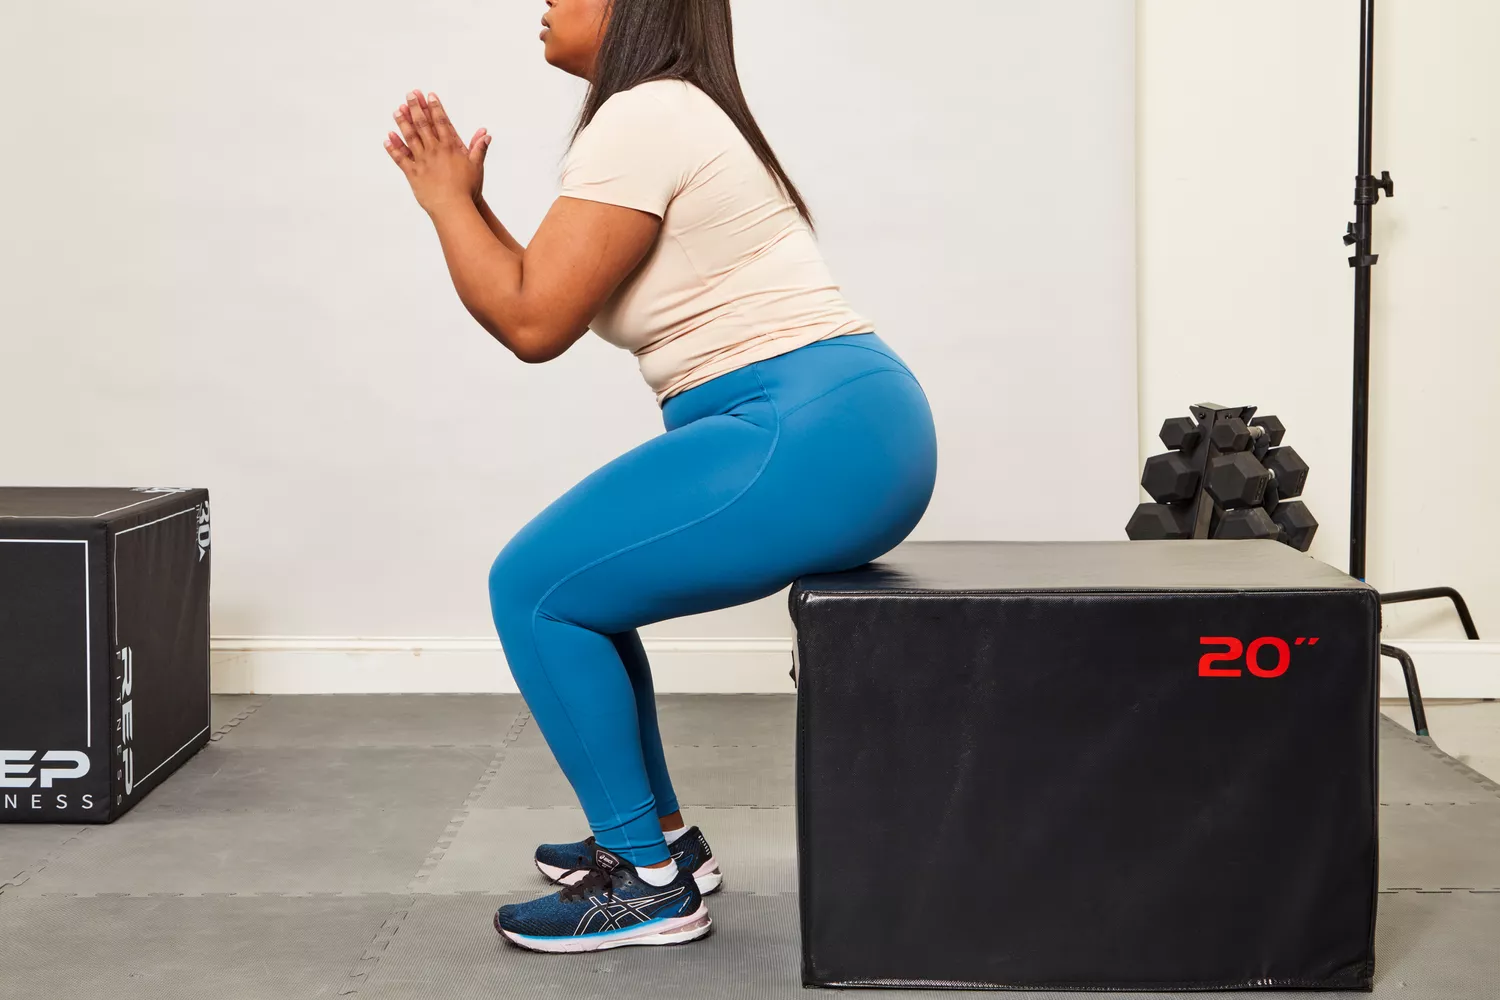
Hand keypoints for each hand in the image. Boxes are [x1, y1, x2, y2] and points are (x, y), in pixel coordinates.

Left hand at [385, 89, 490, 214]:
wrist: (453, 207)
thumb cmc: (468, 189)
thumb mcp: (477, 167)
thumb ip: (479, 148)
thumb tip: (486, 134)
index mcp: (450, 147)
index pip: (441, 122)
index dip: (435, 108)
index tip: (429, 95)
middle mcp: (435, 151)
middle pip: (423, 125)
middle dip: (416, 108)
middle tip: (410, 95)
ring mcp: (422, 161)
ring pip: (410, 137)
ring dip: (403, 123)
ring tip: (397, 110)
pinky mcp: (413, 173)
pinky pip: (401, 158)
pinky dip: (394, 147)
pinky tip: (388, 137)